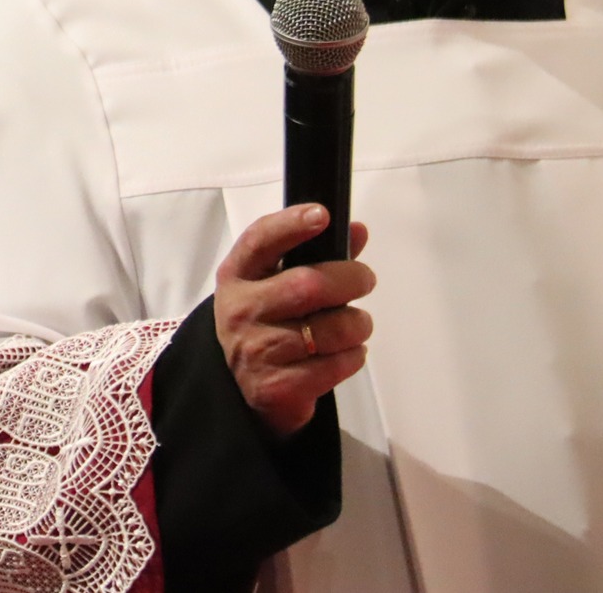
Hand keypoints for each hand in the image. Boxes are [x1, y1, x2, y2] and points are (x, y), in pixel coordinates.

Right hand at [214, 205, 375, 437]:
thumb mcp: (275, 284)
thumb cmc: (264, 323)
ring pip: (333, 329)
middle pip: (309, 285)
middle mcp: (241, 310)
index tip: (322, 215)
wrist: (241, 387)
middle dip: (350, 279)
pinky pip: (337, 365)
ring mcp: (258, 350)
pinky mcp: (279, 386)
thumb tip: (356, 230)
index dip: (291, 225)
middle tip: (365, 280)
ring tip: (354, 325)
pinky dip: (353, 356)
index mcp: (237, 277)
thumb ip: (316, 255)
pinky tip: (344, 353)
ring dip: (358, 324)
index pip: (260, 242)